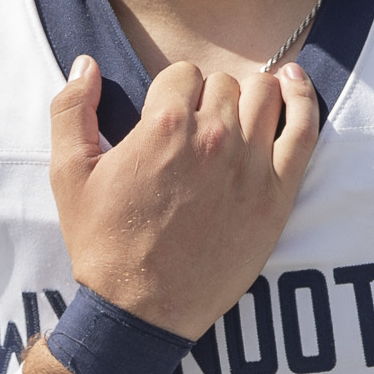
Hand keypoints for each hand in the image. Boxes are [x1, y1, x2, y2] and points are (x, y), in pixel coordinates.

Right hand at [47, 54, 318, 339]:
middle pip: (223, 83)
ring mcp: (250, 165)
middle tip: (196, 130)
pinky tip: (294, 85)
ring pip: (264, 95)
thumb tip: (87, 63)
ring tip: (238, 116)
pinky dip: (303, 100)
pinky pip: (304, 129)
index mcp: (163, 126)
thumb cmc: (104, 243)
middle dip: (209, 97)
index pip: (183, 72)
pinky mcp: (277, 194)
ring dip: (250, 98)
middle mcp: (212, 138)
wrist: (141, 310)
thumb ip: (71, 110)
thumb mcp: (68, 174)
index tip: (168, 117)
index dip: (173, 91)